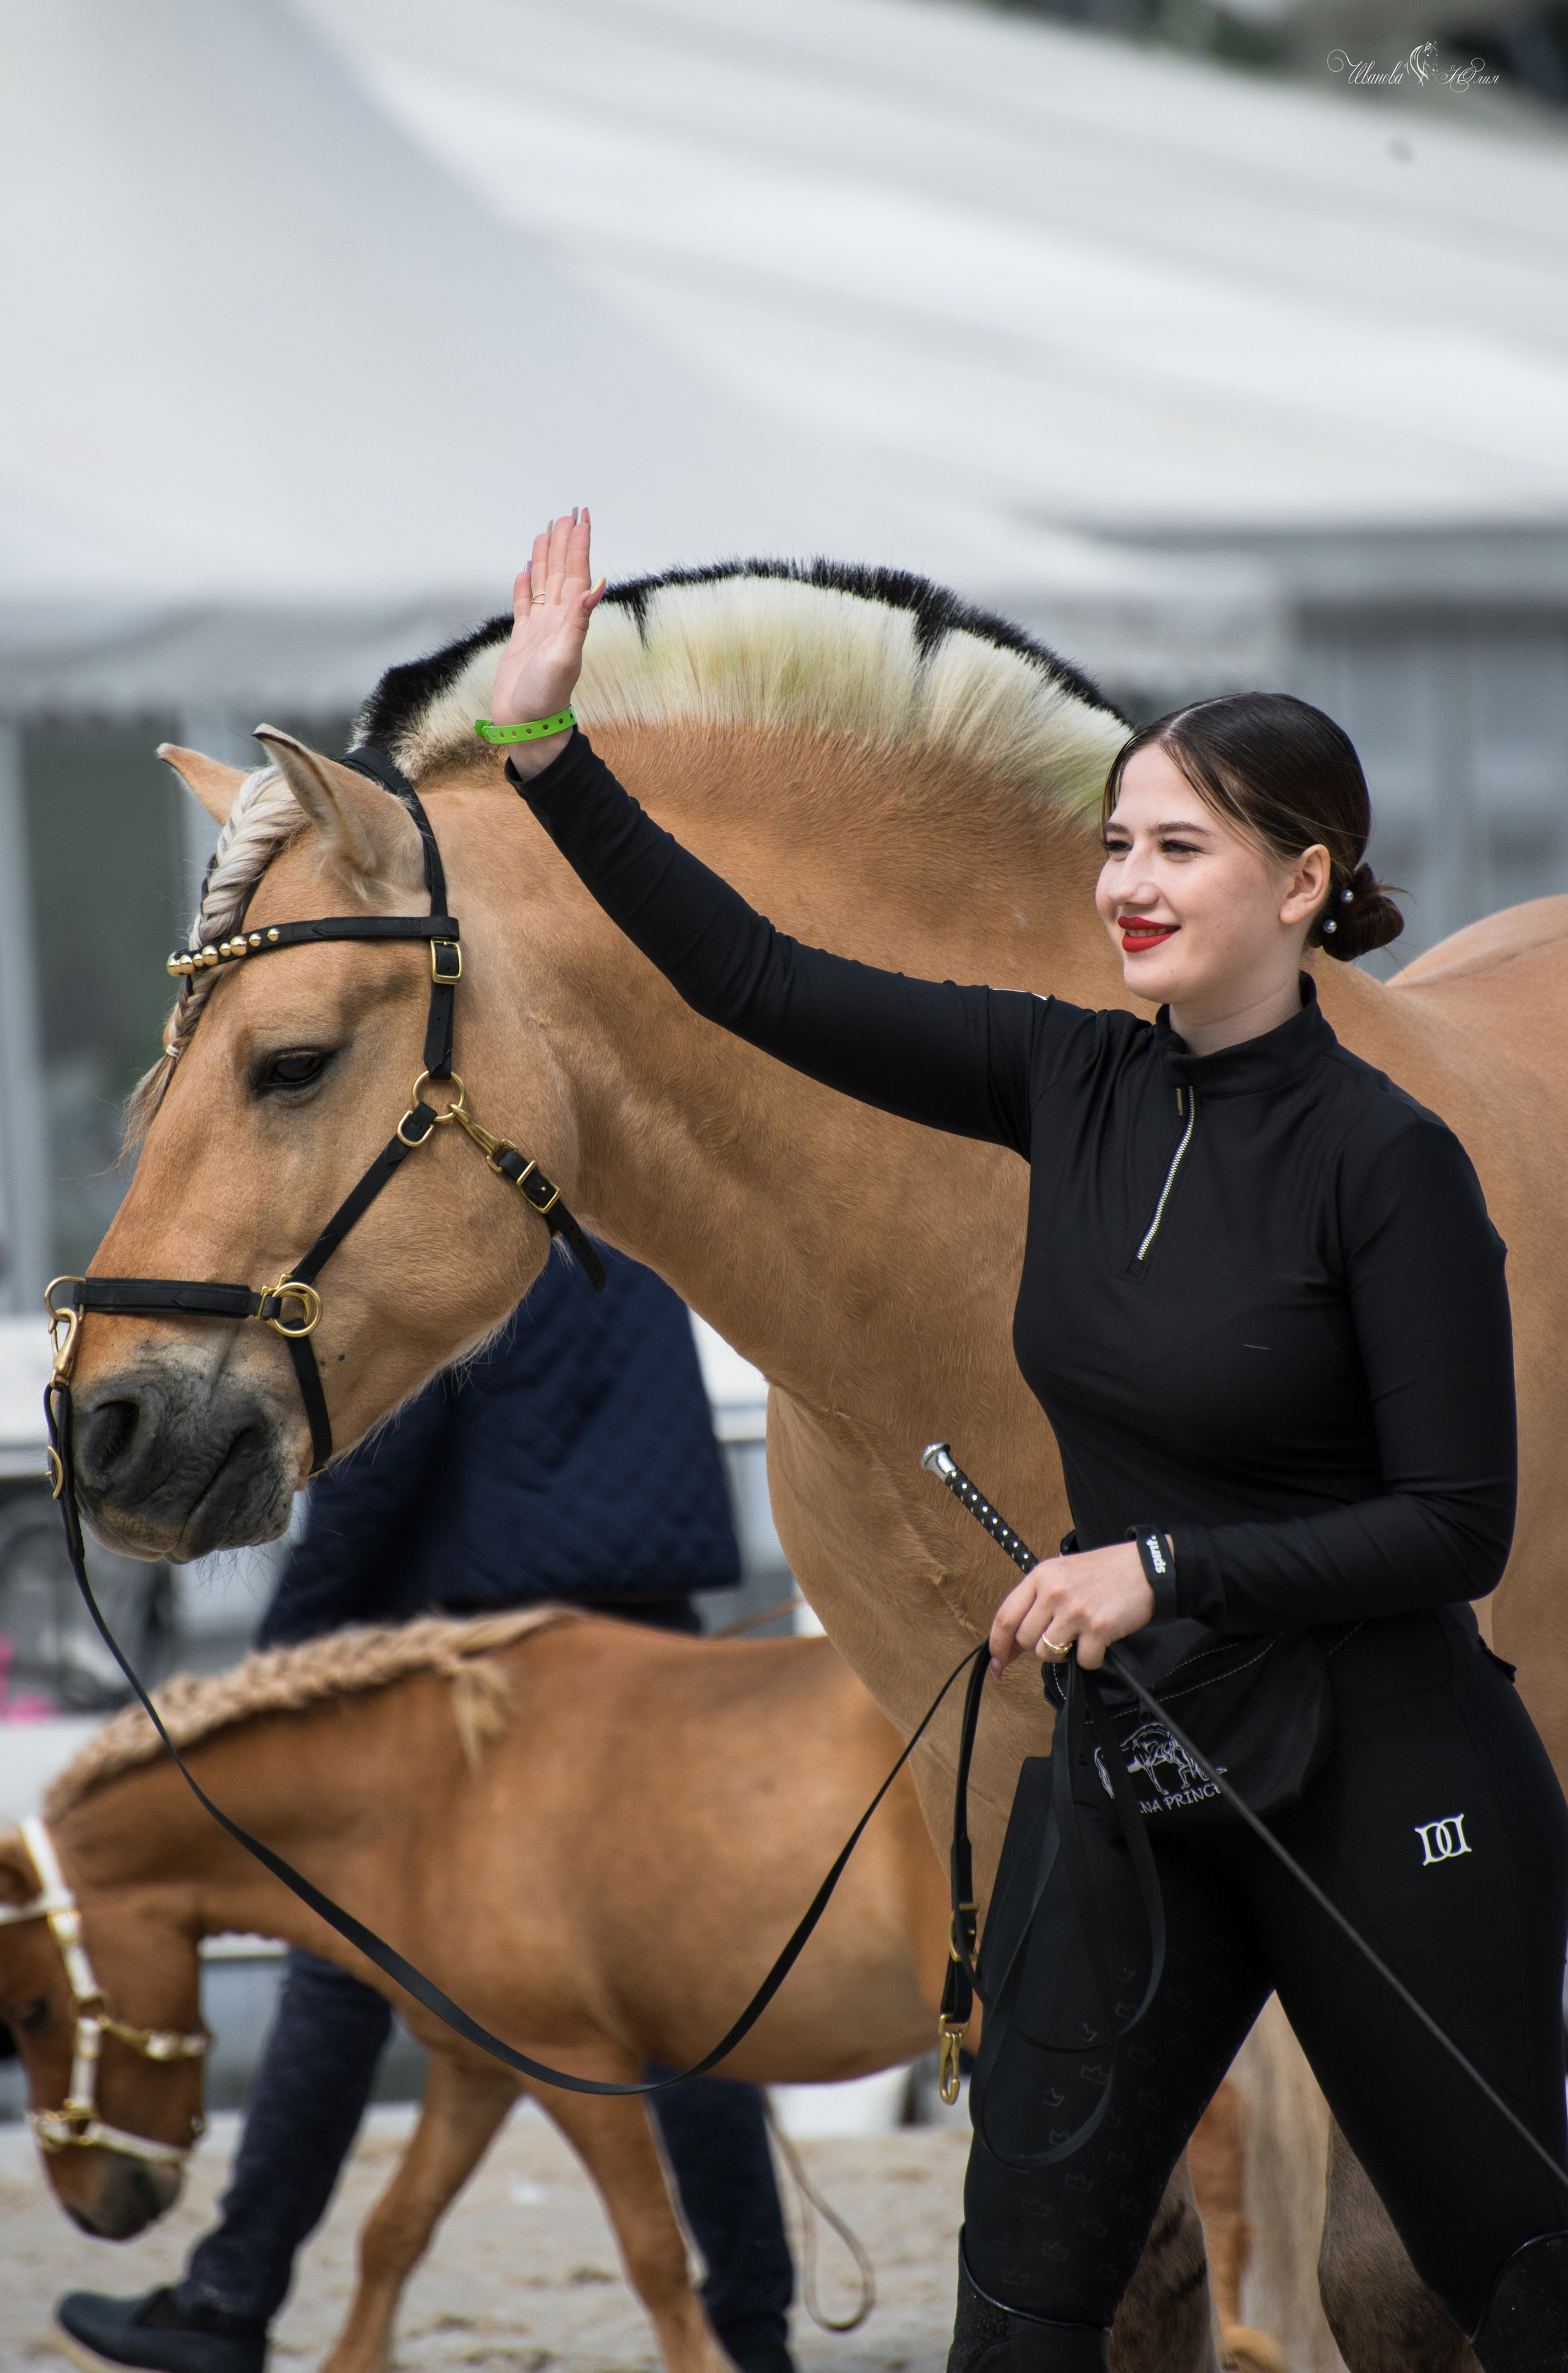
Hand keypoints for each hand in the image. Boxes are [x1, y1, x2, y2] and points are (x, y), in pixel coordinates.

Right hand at [491, 509, 606, 775]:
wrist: (528, 727)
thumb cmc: (545, 699)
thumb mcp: (565, 658)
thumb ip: (580, 621)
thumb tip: (598, 587)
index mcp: (568, 620)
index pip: (577, 572)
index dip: (580, 544)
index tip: (582, 516)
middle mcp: (557, 621)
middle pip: (561, 571)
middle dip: (564, 542)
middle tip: (567, 514)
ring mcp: (540, 630)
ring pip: (544, 583)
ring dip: (546, 558)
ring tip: (546, 532)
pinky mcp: (522, 641)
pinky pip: (524, 605)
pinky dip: (524, 586)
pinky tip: (525, 571)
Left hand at [988, 1541, 1157, 1674]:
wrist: (1147, 1568)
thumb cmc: (1105, 1572)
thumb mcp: (1062, 1574)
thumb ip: (1036, 1601)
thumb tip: (1012, 1643)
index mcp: (1041, 1576)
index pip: (1005, 1617)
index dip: (998, 1646)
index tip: (997, 1663)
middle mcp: (1054, 1592)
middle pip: (1025, 1640)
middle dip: (1039, 1647)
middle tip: (1059, 1638)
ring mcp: (1075, 1611)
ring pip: (1048, 1654)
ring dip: (1063, 1654)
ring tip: (1080, 1636)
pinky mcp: (1097, 1628)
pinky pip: (1081, 1662)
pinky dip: (1091, 1659)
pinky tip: (1099, 1641)